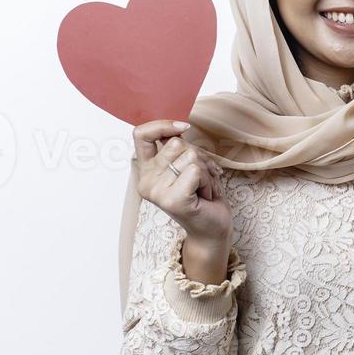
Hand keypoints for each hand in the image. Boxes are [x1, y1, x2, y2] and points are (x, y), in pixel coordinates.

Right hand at [132, 120, 231, 245]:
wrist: (212, 229)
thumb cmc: (202, 196)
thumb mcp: (186, 165)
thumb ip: (178, 148)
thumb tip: (179, 127)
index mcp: (146, 171)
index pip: (141, 135)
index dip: (162, 125)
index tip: (183, 127)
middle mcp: (146, 182)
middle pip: (175, 143)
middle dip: (197, 156)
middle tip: (199, 178)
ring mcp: (158, 192)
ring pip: (190, 156)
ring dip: (205, 171)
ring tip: (202, 189)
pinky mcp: (173, 200)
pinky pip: (196, 171)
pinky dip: (208, 181)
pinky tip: (205, 196)